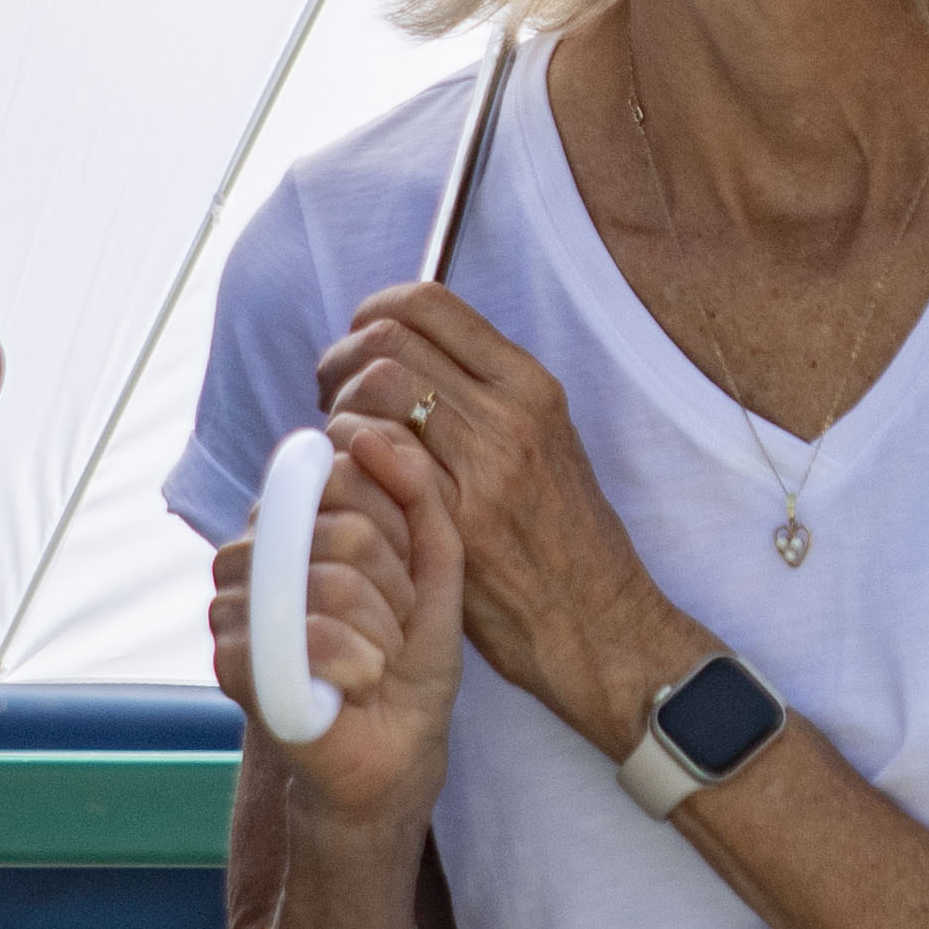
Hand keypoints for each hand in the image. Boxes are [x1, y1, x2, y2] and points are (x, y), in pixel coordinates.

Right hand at [212, 404, 464, 835]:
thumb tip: (374, 435)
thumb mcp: (438, 568)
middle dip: (397, 587)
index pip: (348, 470)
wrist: (393, 753)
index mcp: (298, 512)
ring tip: (379, 658)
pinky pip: (308, 636)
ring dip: (383, 631)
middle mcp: (255, 544)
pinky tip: (358, 683)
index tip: (408, 577)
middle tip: (395, 628)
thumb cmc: (412, 658)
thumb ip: (419, 497)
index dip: (400, 528)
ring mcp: (233, 599)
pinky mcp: (229, 657)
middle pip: (346, 526)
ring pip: (331, 580)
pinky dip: (357, 665)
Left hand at [317, 284, 707, 752]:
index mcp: (529, 386)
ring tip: (339, 440)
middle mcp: (507, 415)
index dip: (373, 311)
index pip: (429, 304)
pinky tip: (348, 477)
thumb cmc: (564, 539)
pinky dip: (343, 454)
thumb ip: (484, 396)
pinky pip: (370, 455)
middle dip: (341, 359)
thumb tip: (407, 357)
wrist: (597, 624)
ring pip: (373, 389)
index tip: (358, 340)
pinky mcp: (452, 520)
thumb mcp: (545, 443)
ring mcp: (480, 467)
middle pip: (389, 340)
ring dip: (336, 407)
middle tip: (331, 395)